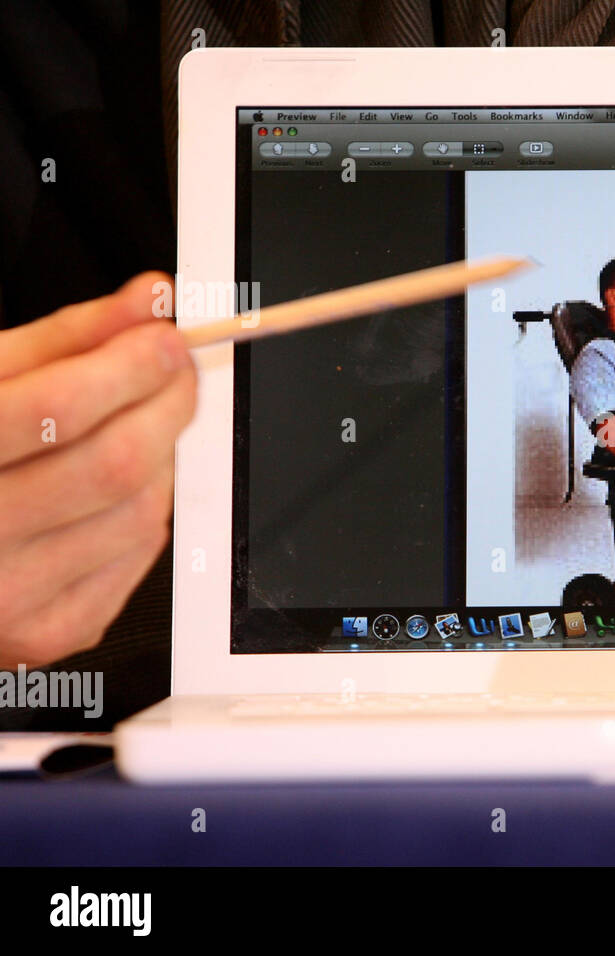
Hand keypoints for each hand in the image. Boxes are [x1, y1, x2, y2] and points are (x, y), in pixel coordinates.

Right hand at [0, 273, 196, 668]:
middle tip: (174, 368)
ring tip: (136, 424)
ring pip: (142, 510)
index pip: (58, 409)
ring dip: (161, 455)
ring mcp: (6, 599)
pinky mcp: (46, 633)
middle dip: (167, 402)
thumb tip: (148, 301)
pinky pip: (139, 555)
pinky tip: (114, 486)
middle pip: (116, 463)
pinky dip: (146, 508)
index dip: (129, 364)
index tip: (165, 335)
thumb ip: (64, 340)